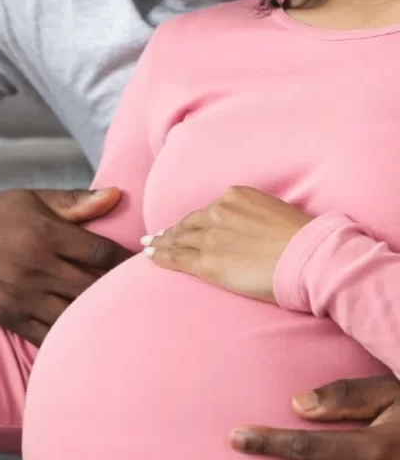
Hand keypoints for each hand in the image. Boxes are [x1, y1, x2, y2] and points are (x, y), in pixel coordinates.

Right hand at [0, 187, 128, 344]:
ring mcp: (20, 296)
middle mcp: (35, 266)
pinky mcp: (8, 317)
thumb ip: (75, 201)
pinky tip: (85, 334)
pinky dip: (69, 337)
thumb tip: (117, 195)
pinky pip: (48, 336)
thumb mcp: (31, 199)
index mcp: (44, 233)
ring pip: (74, 314)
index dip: (124, 261)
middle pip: (92, 287)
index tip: (137, 265)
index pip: (101, 253)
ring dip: (95, 315)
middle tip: (135, 293)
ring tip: (114, 315)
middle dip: (115, 290)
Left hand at [143, 186, 310, 302]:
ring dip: (162, 242)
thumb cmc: (305, 239)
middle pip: (189, 223)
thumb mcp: (276, 212)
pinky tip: (151, 256)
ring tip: (150, 246)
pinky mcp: (207, 262)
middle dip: (172, 230)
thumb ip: (255, 215)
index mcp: (236, 196)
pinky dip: (160, 256)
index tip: (184, 225)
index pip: (209, 210)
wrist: (310, 258)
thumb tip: (252, 227)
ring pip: (178, 239)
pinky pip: (176, 257)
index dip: (194, 220)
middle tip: (157, 236)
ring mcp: (210, 237)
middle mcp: (218, 212)